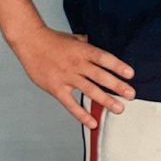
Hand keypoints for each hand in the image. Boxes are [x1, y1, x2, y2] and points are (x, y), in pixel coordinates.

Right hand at [10, 26, 134, 128]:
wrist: (30, 41)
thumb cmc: (52, 39)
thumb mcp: (73, 38)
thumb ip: (88, 44)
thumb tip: (100, 48)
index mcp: (83, 50)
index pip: (104, 58)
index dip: (118, 66)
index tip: (131, 74)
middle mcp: (77, 64)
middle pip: (100, 76)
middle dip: (117, 86)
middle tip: (131, 95)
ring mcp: (66, 77)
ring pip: (89, 90)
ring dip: (105, 100)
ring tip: (119, 109)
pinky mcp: (56, 88)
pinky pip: (71, 104)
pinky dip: (82, 114)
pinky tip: (93, 123)